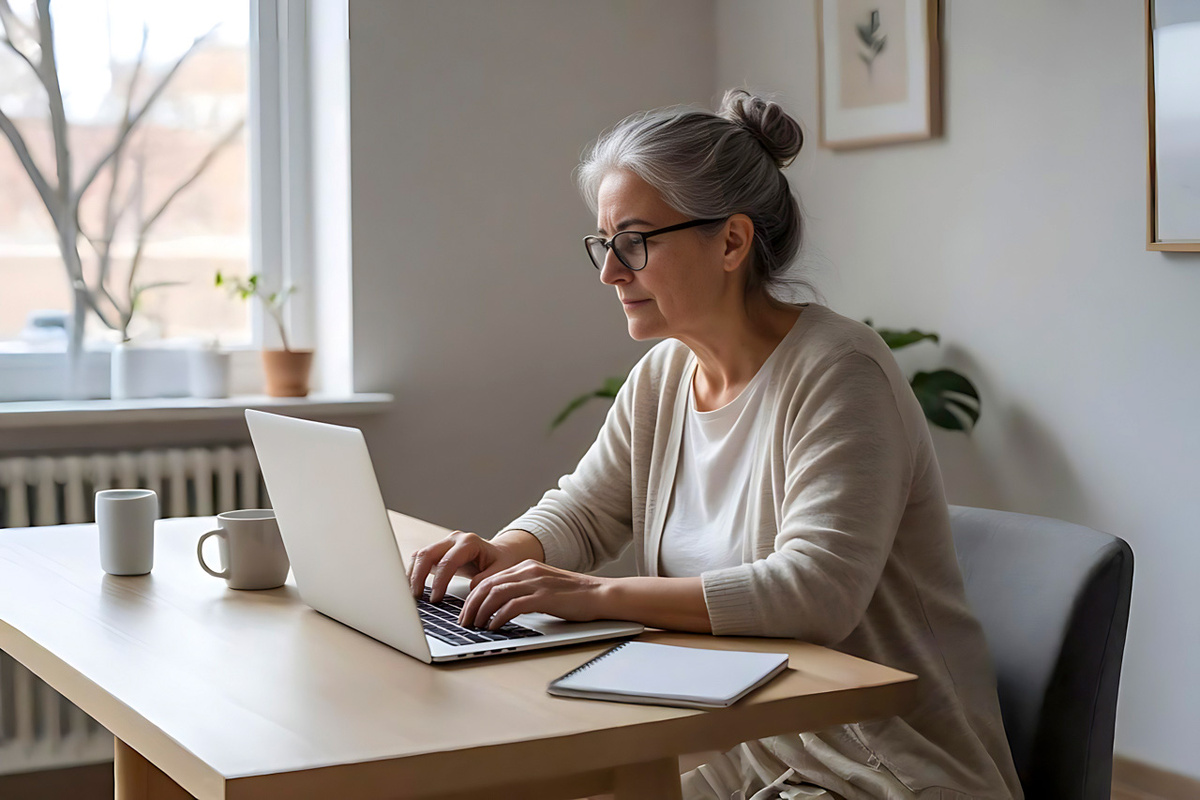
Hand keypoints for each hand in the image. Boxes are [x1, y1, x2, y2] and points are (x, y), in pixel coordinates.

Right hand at [408, 530, 526, 602]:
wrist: (502, 553)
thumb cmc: (502, 561)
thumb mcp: (500, 571)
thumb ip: (486, 580)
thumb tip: (471, 590)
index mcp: (469, 542)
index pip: (448, 562)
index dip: (439, 582)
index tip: (436, 599)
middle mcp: (454, 539)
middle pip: (427, 554)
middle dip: (418, 577)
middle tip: (416, 597)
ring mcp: (444, 543)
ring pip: (420, 555)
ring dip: (413, 574)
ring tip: (411, 594)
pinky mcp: (439, 551)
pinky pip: (421, 559)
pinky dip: (414, 572)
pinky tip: (411, 587)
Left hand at [457, 560, 612, 629]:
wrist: (602, 595)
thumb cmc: (575, 597)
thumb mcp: (544, 588)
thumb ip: (525, 592)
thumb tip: (501, 608)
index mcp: (527, 567)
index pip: (490, 579)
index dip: (473, 596)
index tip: (466, 612)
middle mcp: (529, 571)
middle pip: (488, 585)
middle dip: (471, 605)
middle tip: (463, 622)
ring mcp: (536, 583)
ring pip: (496, 594)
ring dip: (480, 612)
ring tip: (474, 626)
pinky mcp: (544, 597)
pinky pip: (513, 606)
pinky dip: (498, 617)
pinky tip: (493, 626)